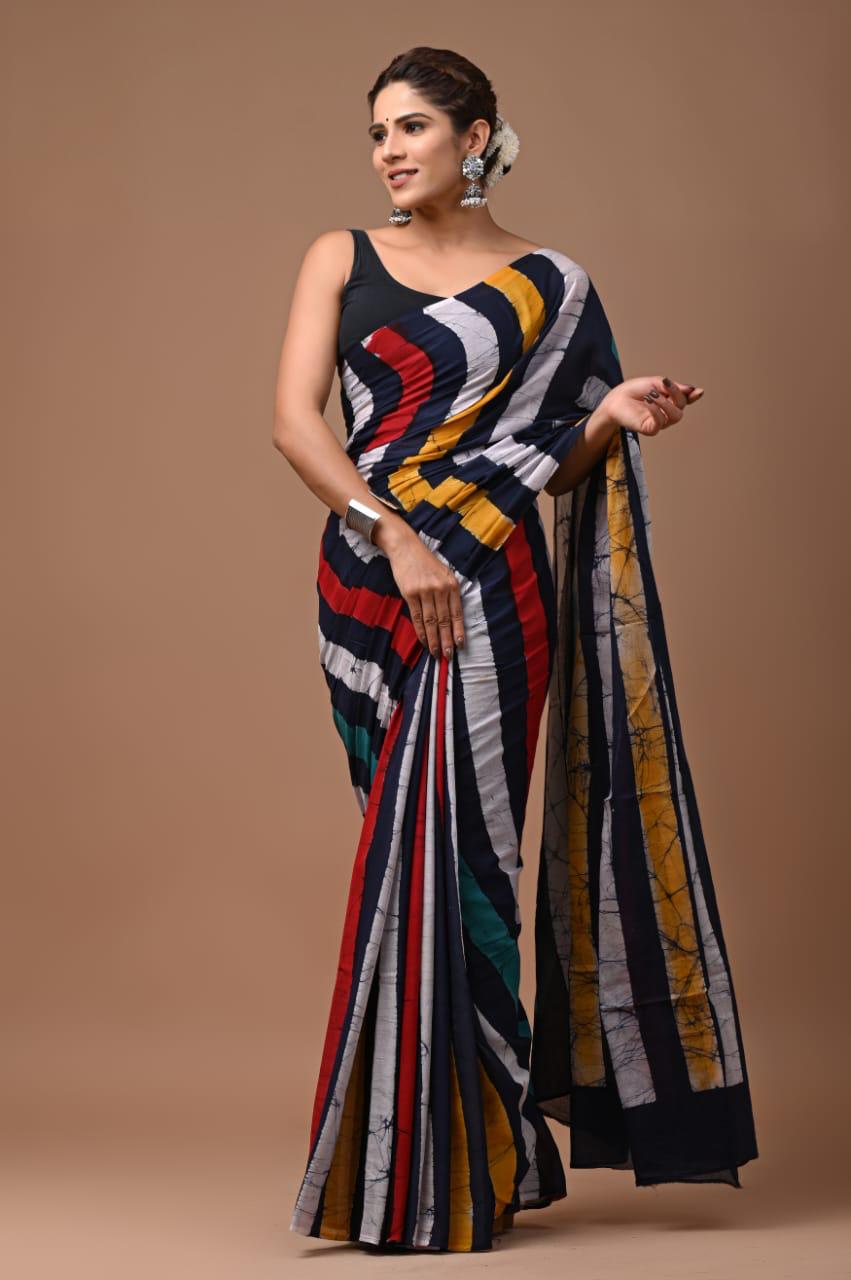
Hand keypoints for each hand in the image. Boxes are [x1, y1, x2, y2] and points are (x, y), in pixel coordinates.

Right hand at [379, 525, 464, 659]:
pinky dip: (421, 631)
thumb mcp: (444, 574)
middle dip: (447, 640)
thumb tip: (452, 620)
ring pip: (431, 622)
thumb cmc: (426, 562)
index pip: (457, 613)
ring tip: (436, 653)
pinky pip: (417, 617)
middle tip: (448, 656)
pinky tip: (424, 641)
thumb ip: (449, 593)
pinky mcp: (410, 593)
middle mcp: (440, 589)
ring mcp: (425, 591)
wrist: (406, 548)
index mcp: (452, 584)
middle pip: (444, 620)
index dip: (459, 631)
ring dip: (434, 640)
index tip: (460, 645)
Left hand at [600, 376, 704, 436]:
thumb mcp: (655, 383)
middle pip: (682, 406)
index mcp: (669, 400)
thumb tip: (693, 390)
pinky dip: (656, 411)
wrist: (616, 399)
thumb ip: (673, 388)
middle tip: (664, 384)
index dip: (693, 396)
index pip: (686, 399)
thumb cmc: (634, 390)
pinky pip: (660, 423)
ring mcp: (660, 422)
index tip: (698, 392)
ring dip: (666, 403)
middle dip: (676, 393)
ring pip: (675, 416)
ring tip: (653, 395)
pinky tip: (649, 402)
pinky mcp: (650, 429)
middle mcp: (667, 412)